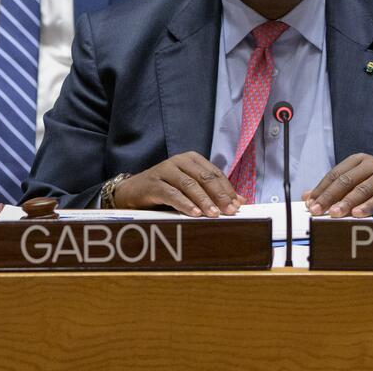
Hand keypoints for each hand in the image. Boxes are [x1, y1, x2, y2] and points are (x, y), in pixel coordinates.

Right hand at [112, 152, 243, 216]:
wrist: (132, 191)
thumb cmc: (165, 190)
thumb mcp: (190, 189)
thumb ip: (212, 193)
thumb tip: (240, 201)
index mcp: (191, 159)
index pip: (214, 173)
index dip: (227, 189)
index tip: (238, 205)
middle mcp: (179, 161)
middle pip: (204, 178)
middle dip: (219, 195)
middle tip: (230, 211)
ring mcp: (165, 170)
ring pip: (190, 185)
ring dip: (204, 201)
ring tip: (214, 215)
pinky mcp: (153, 183)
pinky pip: (172, 194)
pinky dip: (185, 204)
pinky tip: (194, 214)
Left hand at [304, 153, 372, 217]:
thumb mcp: (357, 181)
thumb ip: (334, 188)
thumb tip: (306, 196)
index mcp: (358, 161)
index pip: (334, 174)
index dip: (321, 189)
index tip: (310, 203)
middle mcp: (370, 165)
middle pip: (345, 181)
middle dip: (329, 197)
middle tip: (317, 210)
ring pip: (361, 190)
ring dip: (346, 203)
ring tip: (334, 213)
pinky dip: (368, 206)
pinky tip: (357, 214)